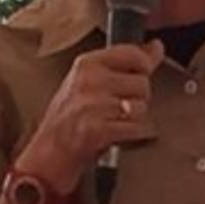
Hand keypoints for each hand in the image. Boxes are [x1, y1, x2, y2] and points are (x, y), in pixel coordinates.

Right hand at [17, 40, 164, 192]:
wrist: (48, 155)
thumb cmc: (69, 120)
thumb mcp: (90, 82)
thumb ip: (124, 64)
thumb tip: (156, 47)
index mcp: (86, 64)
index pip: (132, 53)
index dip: (144, 67)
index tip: (139, 75)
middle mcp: (89, 81)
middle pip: (142, 83)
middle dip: (137, 100)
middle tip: (118, 110)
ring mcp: (93, 105)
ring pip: (141, 107)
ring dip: (135, 120)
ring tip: (116, 123)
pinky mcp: (99, 130)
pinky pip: (137, 128)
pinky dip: (134, 136)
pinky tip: (119, 136)